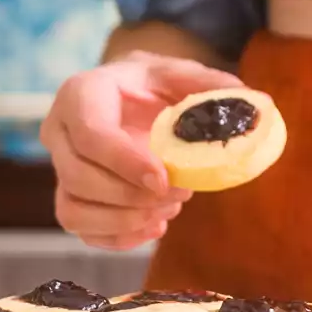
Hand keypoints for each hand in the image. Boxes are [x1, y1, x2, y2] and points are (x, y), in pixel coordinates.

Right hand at [41, 51, 242, 249]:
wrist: (132, 97)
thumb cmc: (154, 85)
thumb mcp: (181, 73)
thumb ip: (211, 85)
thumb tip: (252, 103)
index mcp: (81, 94)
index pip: (90, 134)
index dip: (126, 162)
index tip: (165, 179)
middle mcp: (59, 131)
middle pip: (78, 177)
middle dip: (132, 196)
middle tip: (179, 194)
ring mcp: (60, 168)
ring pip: (73, 209)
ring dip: (125, 219)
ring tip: (169, 210)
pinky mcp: (69, 196)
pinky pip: (81, 230)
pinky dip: (119, 237)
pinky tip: (154, 226)